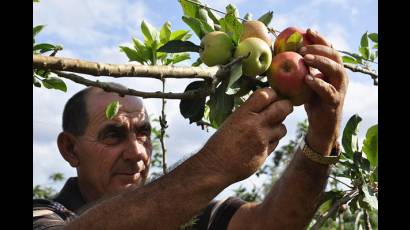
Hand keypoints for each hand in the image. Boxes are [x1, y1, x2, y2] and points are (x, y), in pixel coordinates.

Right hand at [200, 88, 292, 182]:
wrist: (214, 166)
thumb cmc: (220, 142)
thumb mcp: (231, 121)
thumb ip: (248, 112)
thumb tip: (266, 104)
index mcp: (242, 113)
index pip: (266, 94)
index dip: (273, 93)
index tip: (274, 96)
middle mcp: (254, 124)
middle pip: (282, 108)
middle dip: (286, 106)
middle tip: (285, 107)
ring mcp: (261, 139)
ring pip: (282, 127)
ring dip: (279, 126)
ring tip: (271, 127)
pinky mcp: (264, 153)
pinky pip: (277, 142)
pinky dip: (274, 140)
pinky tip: (263, 141)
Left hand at [298, 29, 348, 154]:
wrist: (320, 127)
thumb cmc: (311, 102)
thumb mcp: (305, 83)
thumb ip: (300, 70)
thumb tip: (281, 55)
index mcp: (333, 69)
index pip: (329, 49)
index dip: (320, 39)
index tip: (307, 31)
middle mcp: (339, 77)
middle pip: (335, 56)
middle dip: (320, 48)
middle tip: (302, 48)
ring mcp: (339, 89)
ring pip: (336, 70)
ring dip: (321, 62)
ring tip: (306, 58)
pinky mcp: (334, 102)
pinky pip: (328, 90)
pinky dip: (318, 83)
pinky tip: (307, 78)